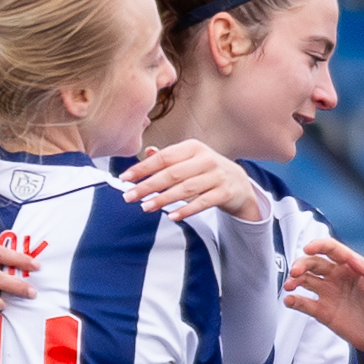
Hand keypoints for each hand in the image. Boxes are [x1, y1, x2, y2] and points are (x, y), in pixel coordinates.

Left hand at [120, 139, 271, 222]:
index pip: (163, 157)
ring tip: (145, 207)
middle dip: (148, 186)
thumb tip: (147, 152)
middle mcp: (206, 159)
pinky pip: (203, 202)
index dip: (143, 168)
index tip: (125, 178)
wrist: (239, 183)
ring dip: (163, 199)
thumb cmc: (207, 170)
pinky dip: (187, 210)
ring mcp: (217, 176)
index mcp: (193, 147)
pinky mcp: (225, 192)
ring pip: (186, 189)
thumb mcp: (190, 159)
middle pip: (172, 174)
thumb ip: (169, 157)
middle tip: (129, 196)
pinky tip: (172, 216)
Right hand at [286, 235, 363, 360]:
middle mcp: (338, 278)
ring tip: (289, 286)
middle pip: (314, 263)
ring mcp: (329, 294)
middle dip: (302, 264)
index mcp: (352, 267)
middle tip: (295, 272)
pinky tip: (289, 300)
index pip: (332, 250)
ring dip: (294, 280)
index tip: (308, 249)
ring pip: (306, 281)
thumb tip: (353, 258)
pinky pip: (305, 303)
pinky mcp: (324, 312)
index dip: (318, 245)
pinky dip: (294, 301)